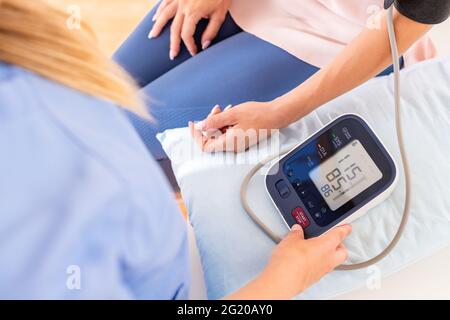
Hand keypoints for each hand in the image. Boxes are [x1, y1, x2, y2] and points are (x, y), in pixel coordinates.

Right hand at [149, 0, 230, 58]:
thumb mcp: (220, 14)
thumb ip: (211, 31)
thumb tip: (204, 45)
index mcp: (193, 13)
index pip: (186, 35)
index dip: (189, 45)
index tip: (194, 52)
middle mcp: (183, 6)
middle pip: (174, 29)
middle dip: (173, 44)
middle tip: (172, 55)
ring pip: (164, 14)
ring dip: (158, 27)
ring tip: (152, 36)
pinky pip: (165, 2)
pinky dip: (159, 10)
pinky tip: (155, 17)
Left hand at [189, 101, 283, 152]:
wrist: (276, 115)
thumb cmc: (259, 115)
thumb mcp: (232, 114)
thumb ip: (214, 121)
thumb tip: (201, 126)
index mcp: (230, 143)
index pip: (205, 145)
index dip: (196, 135)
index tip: (193, 124)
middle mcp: (233, 146)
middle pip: (212, 138)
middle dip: (210, 123)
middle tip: (216, 110)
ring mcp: (238, 143)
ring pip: (220, 134)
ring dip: (218, 121)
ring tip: (225, 109)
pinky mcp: (241, 138)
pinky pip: (228, 132)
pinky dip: (226, 122)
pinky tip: (231, 113)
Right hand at [225, 224, 351, 299]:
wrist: (284, 279)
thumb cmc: (291, 260)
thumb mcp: (291, 239)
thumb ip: (296, 233)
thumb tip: (297, 230)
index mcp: (327, 245)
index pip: (340, 234)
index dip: (344, 229)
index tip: (347, 227)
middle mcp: (328, 259)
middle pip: (342, 251)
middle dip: (339, 245)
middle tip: (332, 238)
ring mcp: (322, 270)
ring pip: (333, 261)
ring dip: (328, 254)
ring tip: (317, 248)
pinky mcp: (314, 278)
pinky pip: (322, 268)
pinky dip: (318, 262)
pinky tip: (308, 259)